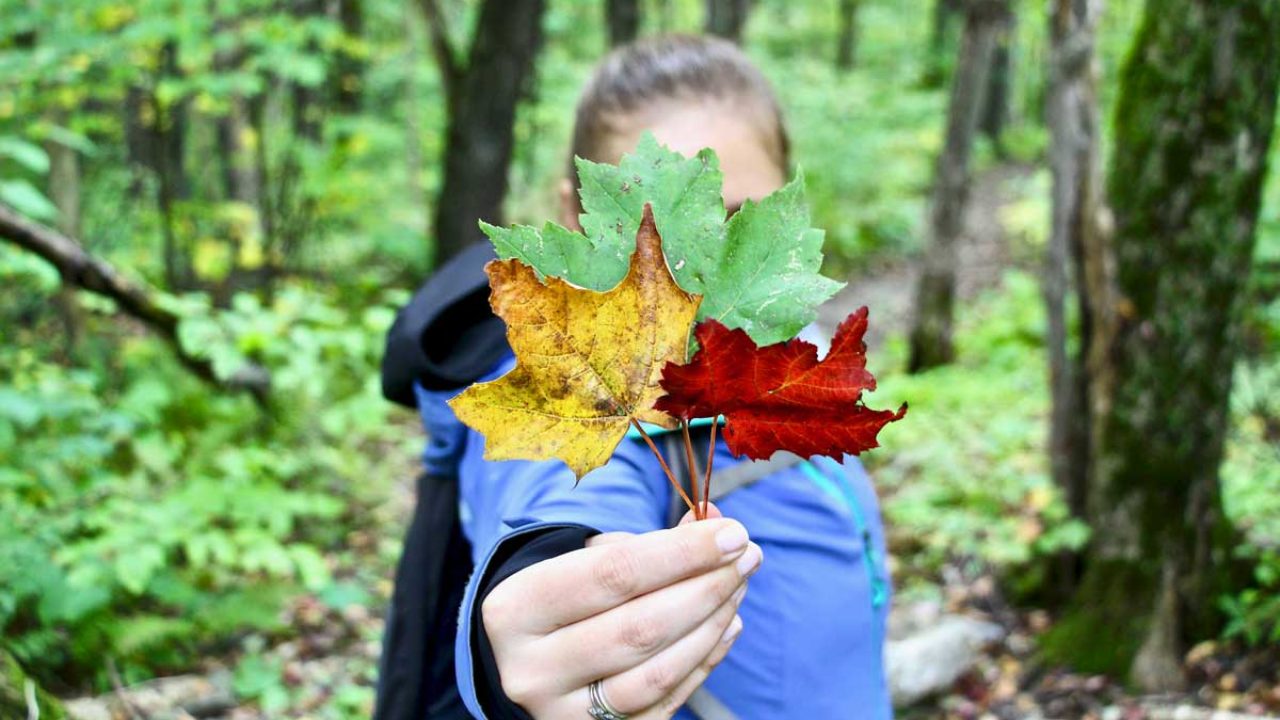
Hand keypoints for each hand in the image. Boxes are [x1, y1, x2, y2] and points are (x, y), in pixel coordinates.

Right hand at [481, 503, 762, 718]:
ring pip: (656, 671)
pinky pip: (664, 700)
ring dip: (712, 623)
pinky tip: (727, 623)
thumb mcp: (582, 561)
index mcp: (515, 609)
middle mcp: (532, 669)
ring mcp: (562, 713)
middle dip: (707, 586)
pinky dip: (705, 660)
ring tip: (739, 586)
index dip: (681, 553)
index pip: (613, 575)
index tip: (731, 532)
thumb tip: (714, 524)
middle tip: (747, 555)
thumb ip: (646, 543)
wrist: (519, 665)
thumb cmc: (560, 600)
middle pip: (640, 626)